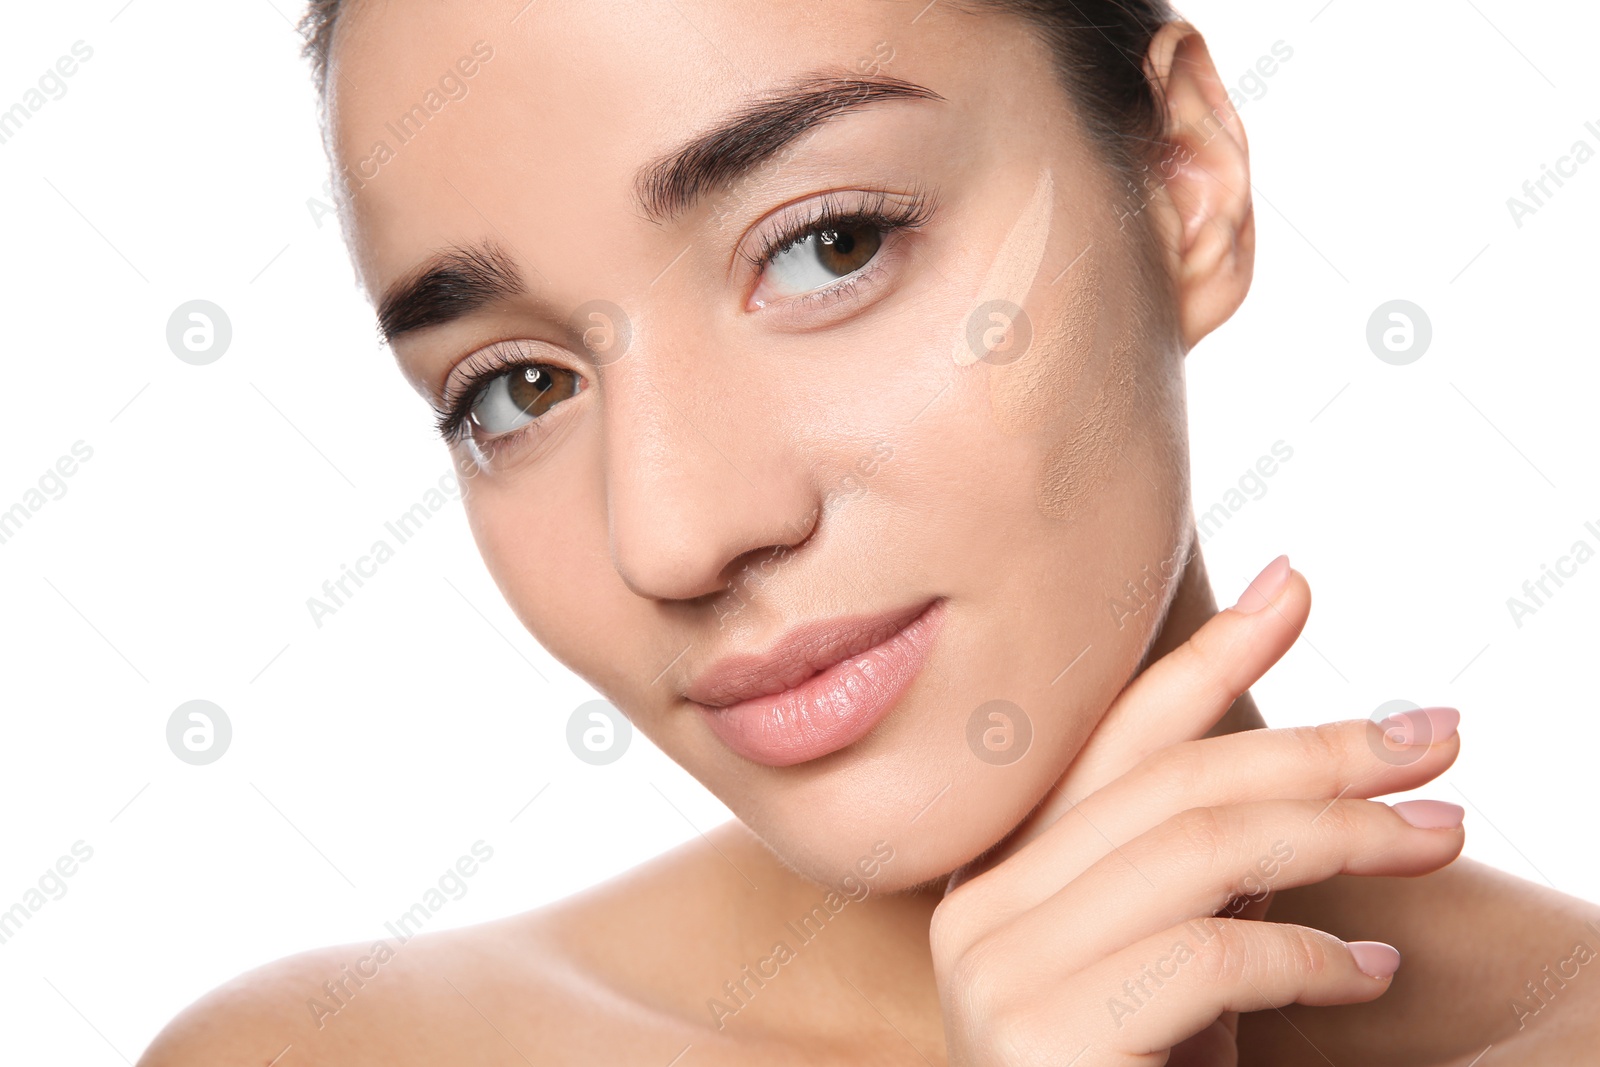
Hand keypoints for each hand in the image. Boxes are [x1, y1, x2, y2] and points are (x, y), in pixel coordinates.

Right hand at [929, 558, 1464, 1064]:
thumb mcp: (1175, 972)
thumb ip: (1201, 877)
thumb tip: (1299, 777)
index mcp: (1002, 876)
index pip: (1112, 736)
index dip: (1208, 652)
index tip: (1297, 585)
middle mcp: (979, 907)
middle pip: (1170, 781)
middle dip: (1318, 744)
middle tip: (1439, 732)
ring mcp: (997, 970)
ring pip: (1196, 846)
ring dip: (1341, 832)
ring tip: (1444, 836)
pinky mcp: (1038, 1037)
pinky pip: (1206, 955)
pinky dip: (1312, 957)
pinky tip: (1374, 972)